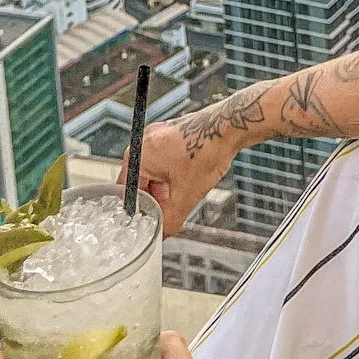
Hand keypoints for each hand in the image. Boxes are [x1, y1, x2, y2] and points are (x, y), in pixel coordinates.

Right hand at [123, 102, 258, 237]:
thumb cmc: (208, 149)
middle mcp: (145, 141)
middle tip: (170, 210)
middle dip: (155, 199)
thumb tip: (163, 233)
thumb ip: (170, 220)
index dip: (141, 211)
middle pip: (140, 182)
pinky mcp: (172, 133)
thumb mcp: (187, 195)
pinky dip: (173, 174)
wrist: (231, 125)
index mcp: (138, 155)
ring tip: (182, 194)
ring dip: (165, 188)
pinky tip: (188, 179)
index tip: (151, 221)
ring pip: (154, 172)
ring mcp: (158, 135)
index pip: (127, 193)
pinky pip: (165, 160)